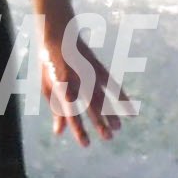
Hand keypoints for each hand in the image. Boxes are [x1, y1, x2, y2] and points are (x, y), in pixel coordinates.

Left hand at [33, 0, 126, 143]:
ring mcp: (88, 72)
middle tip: (108, 139)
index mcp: (61, 85)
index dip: (79, 129)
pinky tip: (130, 109)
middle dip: (100, 122)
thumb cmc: (49, 63)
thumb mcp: (47, 86)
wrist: (57, 33)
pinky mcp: (97, 67)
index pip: (71, 112)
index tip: (86, 144)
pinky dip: (121, 96)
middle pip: (90, 104)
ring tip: (118, 129)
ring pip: (103, 95)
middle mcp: (76, 79)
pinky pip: (112, 83)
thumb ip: (55, 109)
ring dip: (112, 112)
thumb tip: (59, 133)